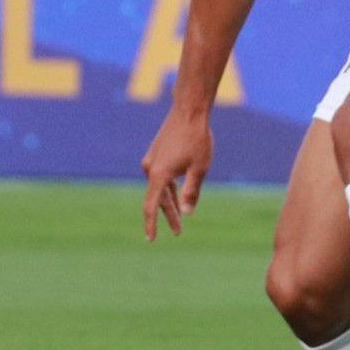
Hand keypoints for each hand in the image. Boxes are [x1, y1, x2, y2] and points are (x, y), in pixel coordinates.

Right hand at [141, 108, 213, 238]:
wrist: (189, 110)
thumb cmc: (197, 139)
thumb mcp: (199, 169)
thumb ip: (191, 192)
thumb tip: (186, 212)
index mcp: (158, 174)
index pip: (151, 206)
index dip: (151, 224)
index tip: (151, 239)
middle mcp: (150, 168)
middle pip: (157, 199)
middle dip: (169, 215)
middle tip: (179, 232)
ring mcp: (152, 159)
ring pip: (159, 188)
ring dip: (169, 202)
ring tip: (181, 217)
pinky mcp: (156, 153)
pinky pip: (160, 177)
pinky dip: (168, 188)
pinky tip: (176, 192)